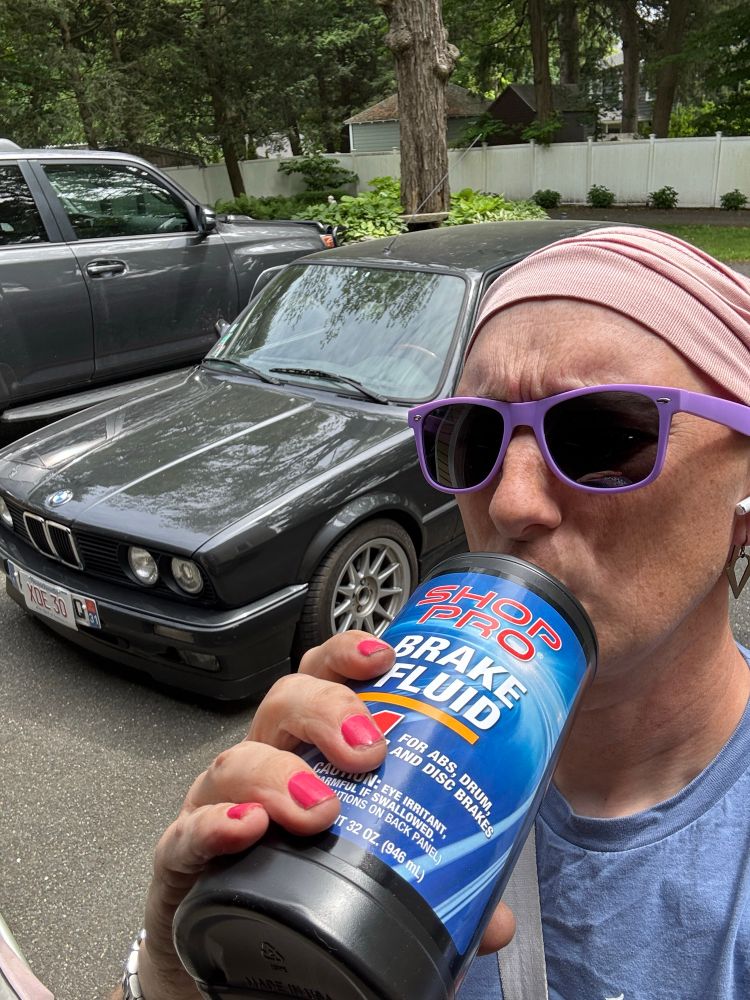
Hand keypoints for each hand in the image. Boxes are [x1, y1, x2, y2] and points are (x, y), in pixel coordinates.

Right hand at [136, 631, 514, 998]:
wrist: (232, 969)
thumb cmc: (299, 898)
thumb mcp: (369, 884)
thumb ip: (432, 893)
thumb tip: (497, 920)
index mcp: (308, 756)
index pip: (322, 682)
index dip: (347, 658)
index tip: (385, 657)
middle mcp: (263, 769)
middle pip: (283, 704)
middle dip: (325, 710)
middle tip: (367, 747)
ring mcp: (217, 811)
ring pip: (234, 762)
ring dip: (278, 774)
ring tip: (318, 806)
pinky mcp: (182, 866)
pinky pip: (184, 835)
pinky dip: (213, 826)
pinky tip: (245, 827)